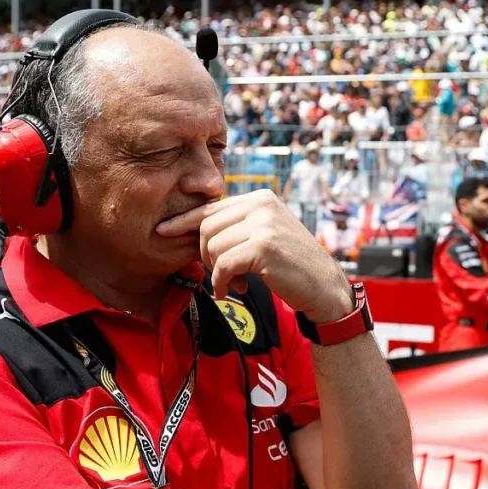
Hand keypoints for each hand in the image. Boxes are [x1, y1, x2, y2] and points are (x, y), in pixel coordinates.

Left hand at [156, 190, 353, 322]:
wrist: (324, 288)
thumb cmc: (291, 267)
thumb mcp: (264, 237)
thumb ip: (236, 229)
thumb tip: (192, 232)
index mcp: (259, 198)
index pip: (211, 207)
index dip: (183, 221)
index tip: (163, 230)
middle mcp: (261, 204)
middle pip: (206, 227)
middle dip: (207, 255)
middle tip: (224, 274)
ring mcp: (264, 223)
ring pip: (212, 246)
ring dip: (218, 272)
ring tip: (237, 282)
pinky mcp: (264, 246)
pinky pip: (223, 265)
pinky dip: (222, 282)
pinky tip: (234, 290)